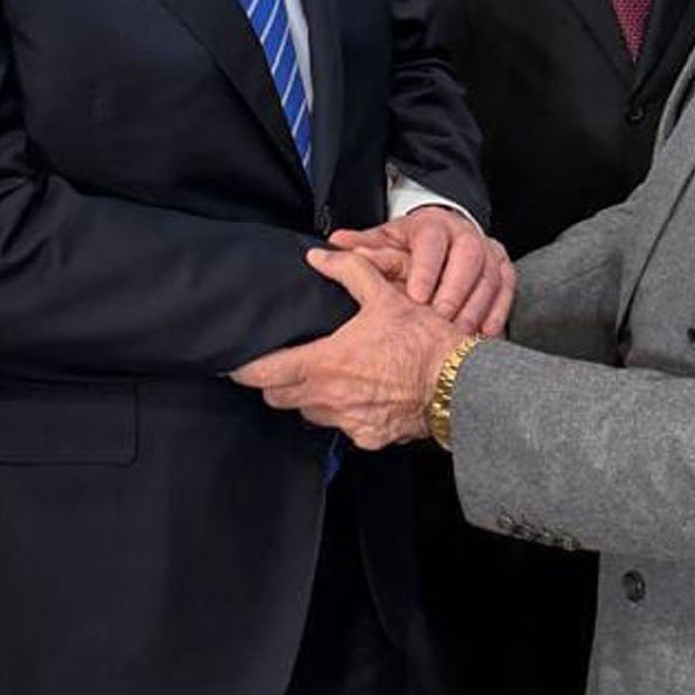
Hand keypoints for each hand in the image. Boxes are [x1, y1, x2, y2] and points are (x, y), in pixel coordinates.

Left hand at [232, 247, 465, 448]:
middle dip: (275, 384)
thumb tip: (319, 257)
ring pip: (310, 414)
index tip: (235, 366)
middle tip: (281, 367)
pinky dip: (345, 413)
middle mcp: (330, 398)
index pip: (265, 374)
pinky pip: (343, 428)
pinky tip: (361, 395)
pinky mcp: (368, 437)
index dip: (244, 370)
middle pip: (279, 398)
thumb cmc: (424, 341)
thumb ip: (349, 272)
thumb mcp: (385, 296)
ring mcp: (349, 421)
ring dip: (311, 398)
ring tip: (326, 378)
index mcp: (326, 363)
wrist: (459, 384)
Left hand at [329, 205, 513, 337]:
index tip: (417, 296)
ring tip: (460, 333)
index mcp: (434, 225)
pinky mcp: (505, 267)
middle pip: (469, 258)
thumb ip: (367, 246)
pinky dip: (498, 312)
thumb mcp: (388, 242)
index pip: (433, 242)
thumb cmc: (413, 246)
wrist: (448, 236)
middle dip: (455, 290)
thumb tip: (336, 243)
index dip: (427, 269)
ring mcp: (489, 250)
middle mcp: (465, 235)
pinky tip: (486, 334)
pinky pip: (508, 289)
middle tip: (440, 319)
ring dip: (476, 306)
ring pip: (490, 276)